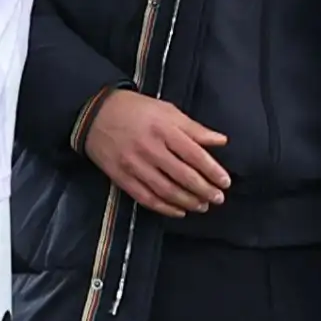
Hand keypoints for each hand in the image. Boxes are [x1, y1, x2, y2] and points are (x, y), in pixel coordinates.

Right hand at [83, 89, 230, 217]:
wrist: (95, 114)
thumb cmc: (136, 109)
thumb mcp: (167, 111)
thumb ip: (194, 128)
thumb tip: (220, 141)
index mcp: (163, 129)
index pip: (194, 154)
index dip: (212, 171)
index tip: (225, 182)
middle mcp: (150, 148)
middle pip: (183, 176)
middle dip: (204, 190)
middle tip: (218, 198)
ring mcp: (134, 165)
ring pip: (167, 191)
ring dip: (188, 202)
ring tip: (202, 206)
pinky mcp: (122, 178)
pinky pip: (147, 198)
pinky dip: (165, 208)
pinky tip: (179, 210)